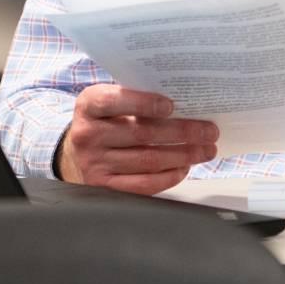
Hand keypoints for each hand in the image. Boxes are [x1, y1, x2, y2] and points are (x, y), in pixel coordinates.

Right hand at [57, 84, 217, 194]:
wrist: (75, 152)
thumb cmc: (104, 120)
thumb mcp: (110, 101)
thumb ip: (135, 97)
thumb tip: (184, 100)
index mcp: (89, 105)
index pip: (115, 101)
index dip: (144, 103)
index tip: (172, 105)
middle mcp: (88, 134)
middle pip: (141, 134)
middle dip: (181, 133)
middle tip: (209, 131)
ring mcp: (95, 163)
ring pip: (147, 160)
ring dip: (182, 155)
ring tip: (205, 150)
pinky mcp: (104, 186)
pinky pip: (143, 184)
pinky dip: (168, 177)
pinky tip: (184, 168)